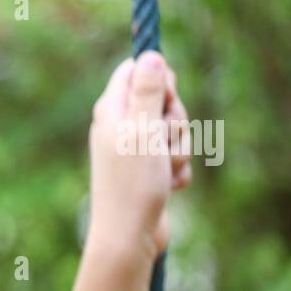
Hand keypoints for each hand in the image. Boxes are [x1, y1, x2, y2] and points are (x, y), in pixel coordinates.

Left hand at [85, 50, 192, 263]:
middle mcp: (120, 127)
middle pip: (162, 100)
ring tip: (164, 169)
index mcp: (111, 111)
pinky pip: (176, 158)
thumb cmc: (133, 182)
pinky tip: (168, 187)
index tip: (167, 98)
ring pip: (174, 131)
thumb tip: (150, 54)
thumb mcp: (142, 129)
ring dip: (179, 149)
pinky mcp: (149, 171)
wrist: (130, 236)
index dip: (159, 79)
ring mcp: (135, 150)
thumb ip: (147, 91)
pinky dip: (177, 171)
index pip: (135, 70)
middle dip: (175, 121)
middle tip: (164, 141)